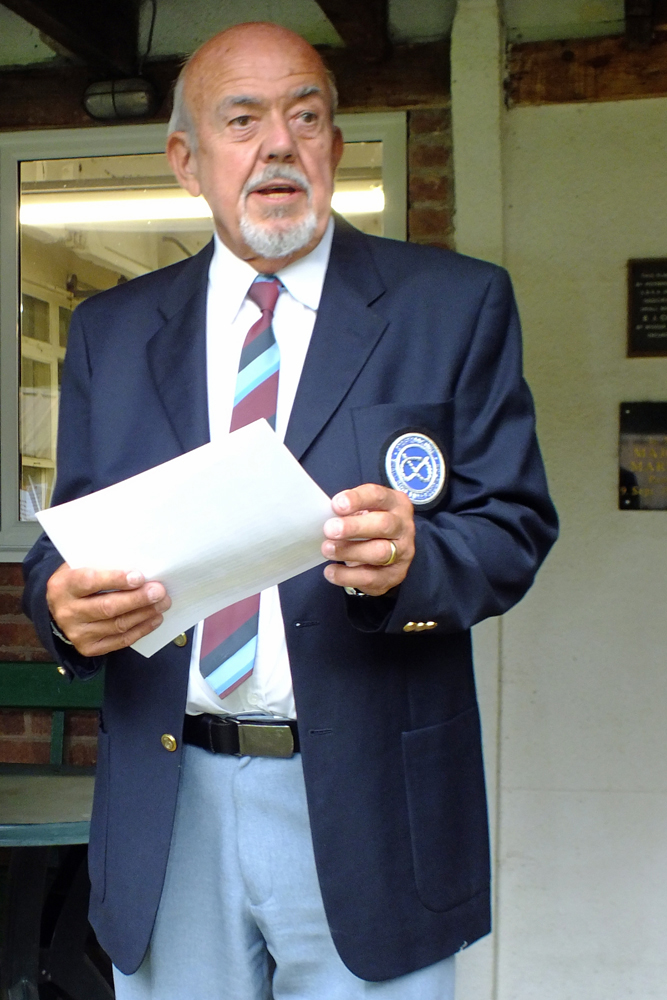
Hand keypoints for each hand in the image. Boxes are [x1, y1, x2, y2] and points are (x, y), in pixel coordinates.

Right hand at [46, 564, 170, 657]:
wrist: (60, 608)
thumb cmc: (79, 580)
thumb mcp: (82, 566)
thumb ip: (104, 564)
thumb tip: (140, 566)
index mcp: (63, 586)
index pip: (90, 582)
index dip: (116, 580)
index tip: (139, 577)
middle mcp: (67, 612)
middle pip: (107, 607)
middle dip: (138, 599)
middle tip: (159, 591)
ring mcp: (77, 633)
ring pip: (117, 625)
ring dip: (145, 614)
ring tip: (162, 603)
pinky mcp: (88, 648)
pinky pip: (120, 641)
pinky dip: (141, 629)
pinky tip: (155, 619)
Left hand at [322, 484, 414, 595]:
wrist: (389, 552)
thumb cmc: (369, 524)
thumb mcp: (363, 510)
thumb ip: (348, 511)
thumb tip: (326, 517)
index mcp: (396, 503)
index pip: (378, 496)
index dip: (357, 499)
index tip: (336, 505)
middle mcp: (404, 527)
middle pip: (383, 525)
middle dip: (354, 527)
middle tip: (329, 530)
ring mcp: (403, 553)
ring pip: (380, 552)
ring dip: (350, 551)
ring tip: (327, 549)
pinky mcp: (395, 576)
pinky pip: (371, 578)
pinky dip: (347, 576)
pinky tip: (331, 571)